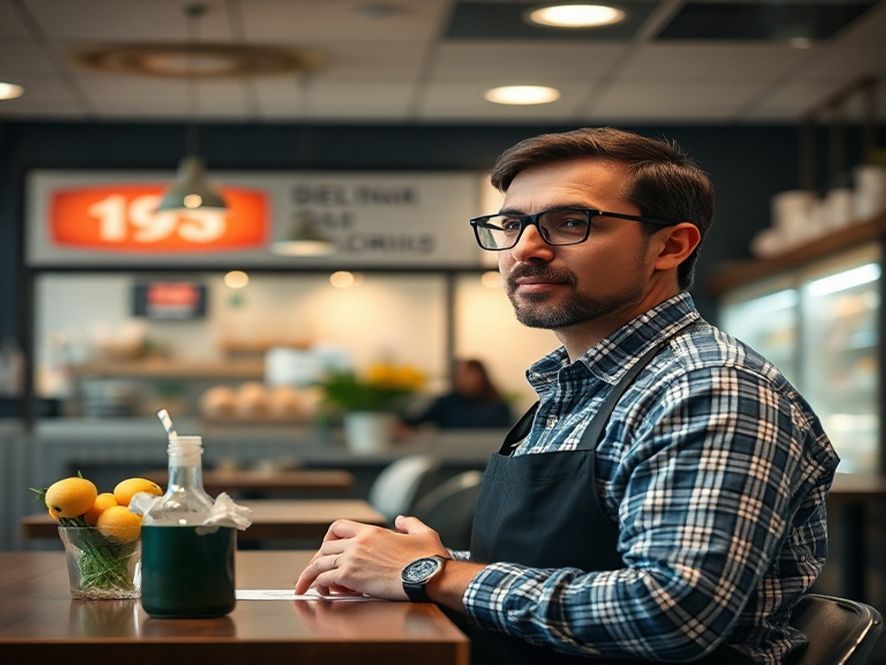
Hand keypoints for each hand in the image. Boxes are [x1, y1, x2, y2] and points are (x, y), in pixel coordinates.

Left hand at [294, 515, 448, 599]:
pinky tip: (320, 592)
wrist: (428, 575)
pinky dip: (319, 585)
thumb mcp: (423, 533)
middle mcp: (358, 543)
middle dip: (318, 559)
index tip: (328, 548)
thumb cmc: (429, 559)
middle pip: (325, 546)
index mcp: (372, 532)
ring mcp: (352, 559)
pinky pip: (324, 578)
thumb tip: (401, 520)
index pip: (339, 527)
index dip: (329, 538)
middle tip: (317, 571)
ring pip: (319, 563)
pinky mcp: (351, 576)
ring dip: (310, 575)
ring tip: (305, 586)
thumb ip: (410, 523)